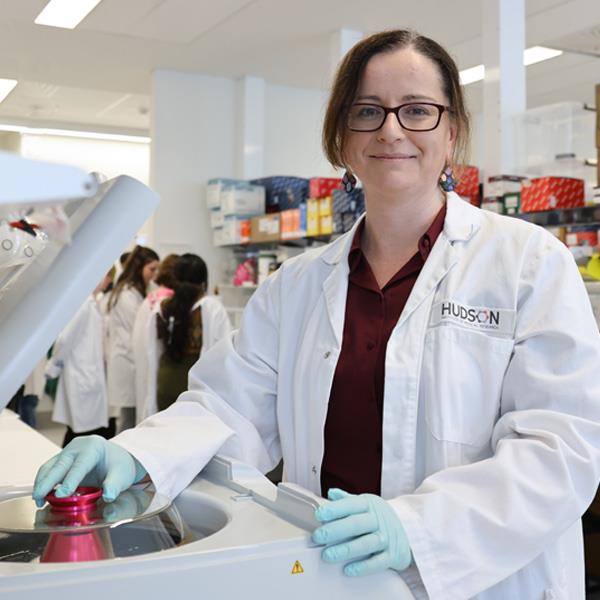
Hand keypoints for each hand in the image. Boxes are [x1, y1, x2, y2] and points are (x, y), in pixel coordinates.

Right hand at [32, 436, 146, 506]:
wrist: (116, 457)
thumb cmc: (119, 465)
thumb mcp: (122, 475)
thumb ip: (115, 485)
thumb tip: (108, 496)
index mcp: (94, 447)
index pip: (80, 465)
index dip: (70, 480)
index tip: (61, 495)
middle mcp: (78, 447)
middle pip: (60, 464)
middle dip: (47, 482)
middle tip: (39, 498)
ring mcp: (68, 451)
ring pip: (50, 466)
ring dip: (42, 483)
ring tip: (38, 500)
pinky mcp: (62, 459)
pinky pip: (49, 469)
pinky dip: (43, 482)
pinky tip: (42, 496)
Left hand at [312, 488, 411, 576]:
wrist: (408, 529)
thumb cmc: (378, 517)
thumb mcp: (365, 504)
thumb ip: (346, 500)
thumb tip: (331, 493)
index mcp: (369, 505)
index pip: (351, 505)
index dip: (335, 509)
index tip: (319, 514)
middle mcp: (377, 520)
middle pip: (356, 524)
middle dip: (336, 530)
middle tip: (318, 536)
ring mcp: (385, 537)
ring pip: (366, 543)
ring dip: (346, 550)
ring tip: (327, 555)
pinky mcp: (392, 555)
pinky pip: (378, 562)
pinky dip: (363, 566)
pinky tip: (348, 569)